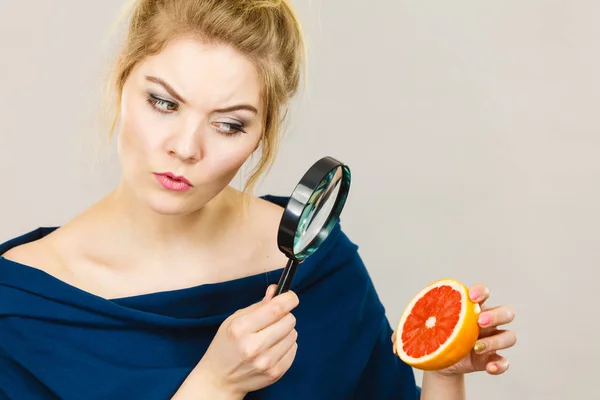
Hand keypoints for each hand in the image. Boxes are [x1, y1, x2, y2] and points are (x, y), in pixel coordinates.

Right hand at [193, 285, 298, 396]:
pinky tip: (272, 349)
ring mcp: (265, 362)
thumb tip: (277, 290)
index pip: (276, 308)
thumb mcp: (234, 320)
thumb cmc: (226, 345)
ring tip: (270, 336)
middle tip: (274, 320)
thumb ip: (258, 305)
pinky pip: (293, 349)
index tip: (291, 297)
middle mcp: (253, 346)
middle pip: (289, 320)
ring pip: (293, 334)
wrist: (219, 379)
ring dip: (285, 332)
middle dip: (285, 315)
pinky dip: (286, 346)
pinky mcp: (274, 374)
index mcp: (240, 328)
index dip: (289, 299)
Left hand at [392, 283, 515, 376]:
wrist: (437, 361)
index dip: (480, 290)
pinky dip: (500, 364)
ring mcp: (492, 340)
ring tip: (476, 347)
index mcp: (468, 307)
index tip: (470, 296)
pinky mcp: (492, 358)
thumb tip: (395, 343)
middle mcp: (485, 321)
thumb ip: (405, 333)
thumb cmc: (432, 337)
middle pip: (505, 311)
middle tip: (479, 322)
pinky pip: (505, 361)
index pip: (482, 292)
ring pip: (509, 335)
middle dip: (496, 314)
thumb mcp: (418, 332)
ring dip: (497, 340)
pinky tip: (489, 367)